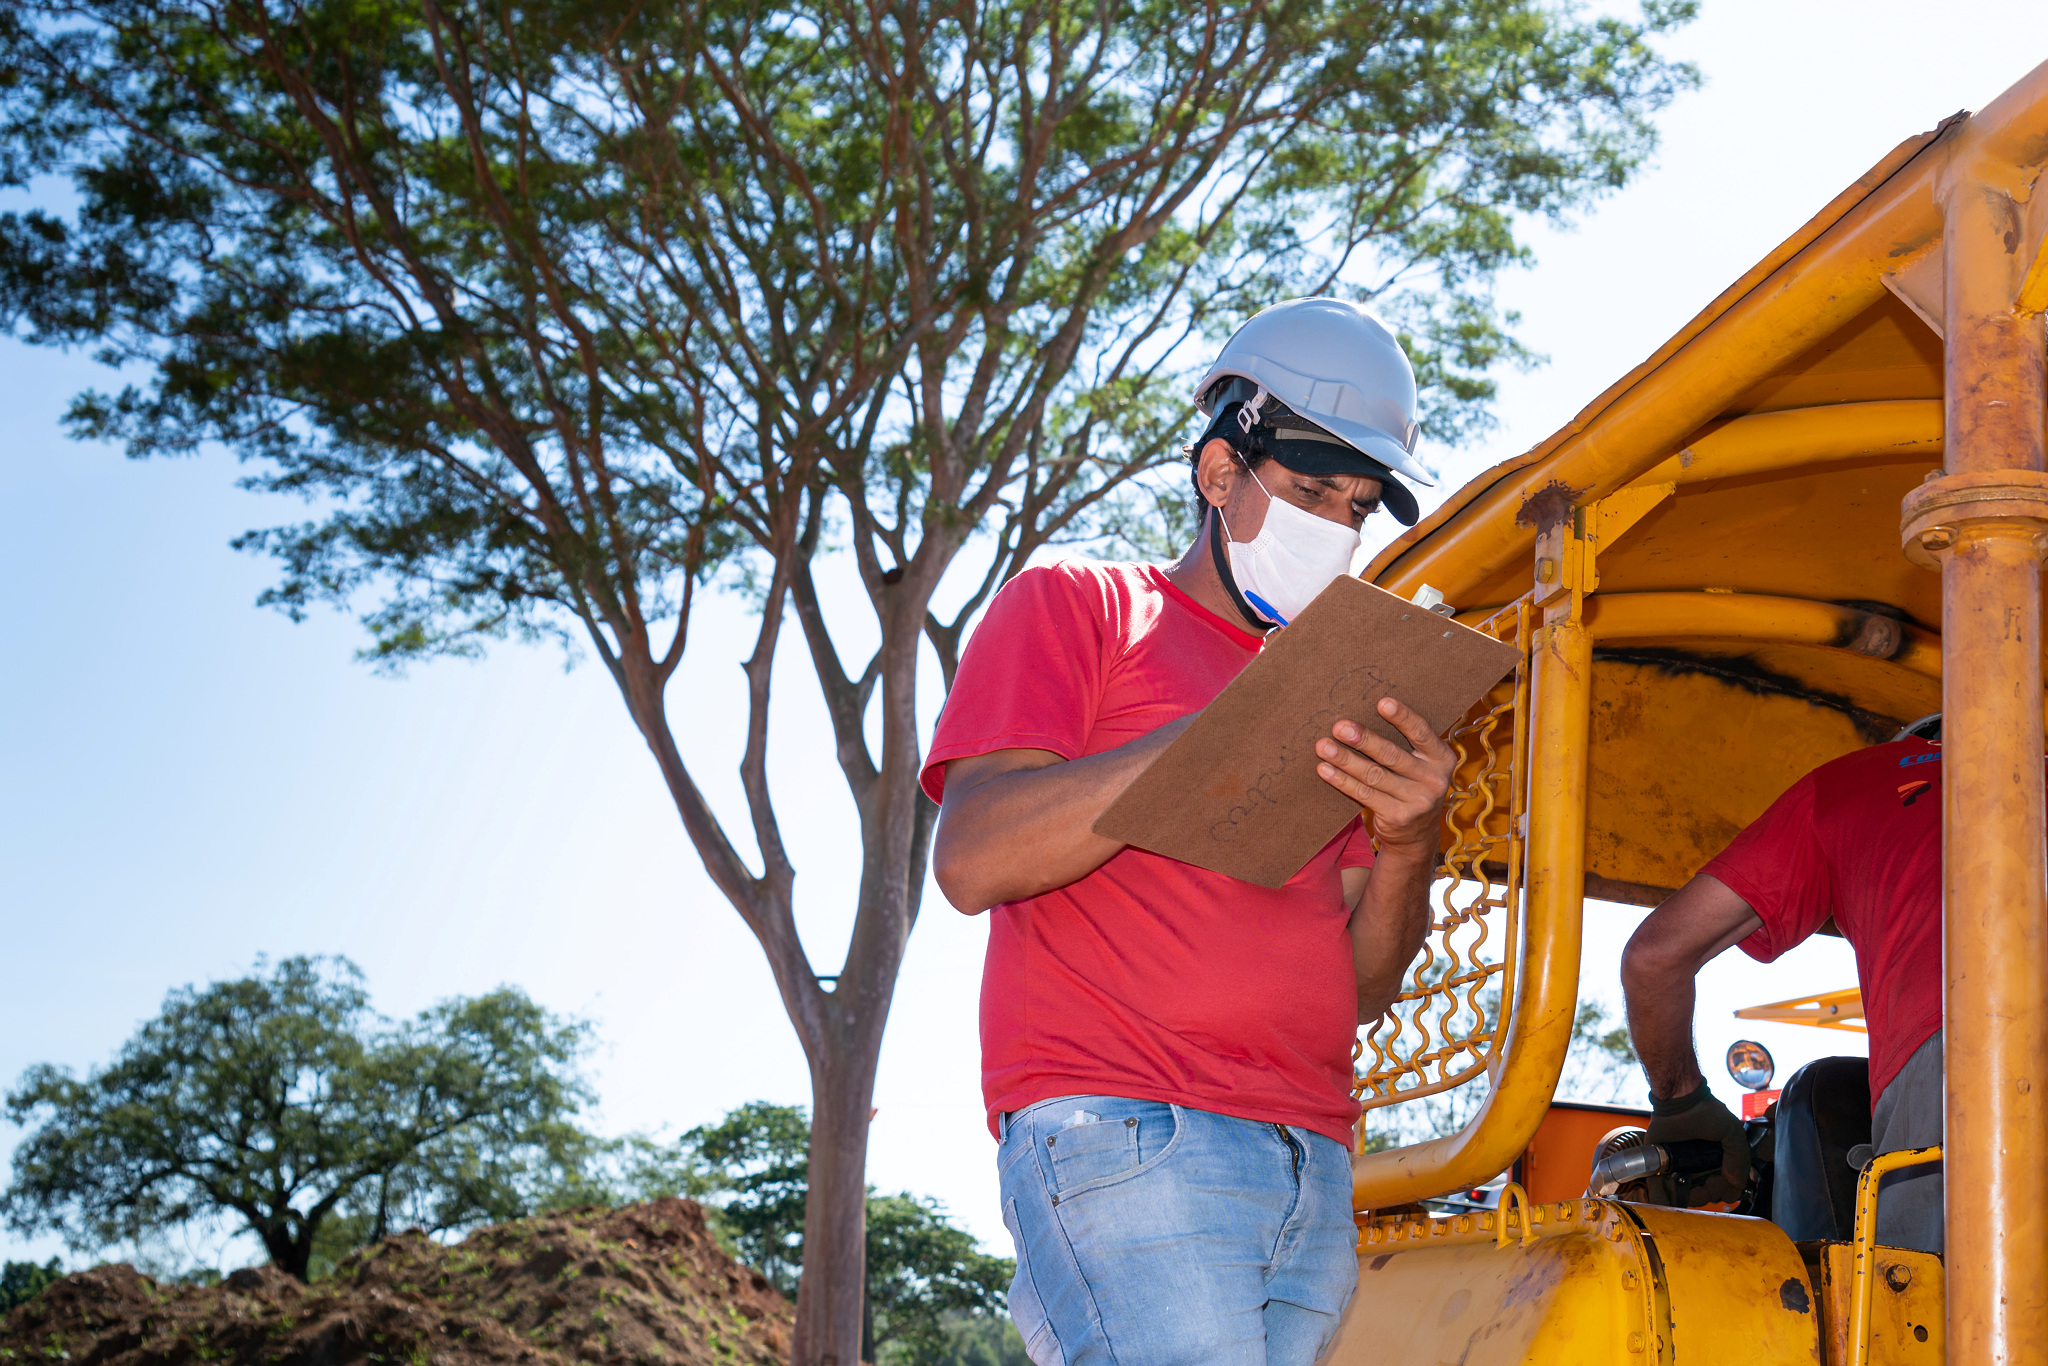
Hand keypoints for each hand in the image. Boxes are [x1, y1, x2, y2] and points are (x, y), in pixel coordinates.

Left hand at [1314, 697, 1455, 852]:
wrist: (1417, 834)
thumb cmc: (1411, 785)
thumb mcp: (1420, 765)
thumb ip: (1404, 745)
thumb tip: (1361, 719)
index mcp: (1442, 758)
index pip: (1421, 733)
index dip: (1402, 717)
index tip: (1381, 703)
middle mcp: (1434, 780)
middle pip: (1392, 755)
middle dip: (1363, 739)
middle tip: (1339, 726)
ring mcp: (1418, 801)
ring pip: (1374, 775)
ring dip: (1345, 759)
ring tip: (1324, 746)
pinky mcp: (1398, 817)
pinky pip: (1364, 794)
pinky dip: (1342, 781)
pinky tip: (1325, 769)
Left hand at [1644, 1085, 1749, 1205]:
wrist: (1678, 1100)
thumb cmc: (1706, 1112)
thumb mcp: (1732, 1133)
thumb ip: (1740, 1159)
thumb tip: (1737, 1183)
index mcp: (1718, 1160)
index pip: (1725, 1187)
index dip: (1726, 1192)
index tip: (1724, 1188)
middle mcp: (1700, 1165)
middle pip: (1706, 1194)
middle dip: (1708, 1195)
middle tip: (1707, 1187)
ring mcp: (1681, 1166)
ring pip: (1686, 1194)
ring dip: (1690, 1198)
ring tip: (1690, 1191)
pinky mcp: (1661, 1164)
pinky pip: (1661, 1186)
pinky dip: (1664, 1197)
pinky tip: (1671, 1198)